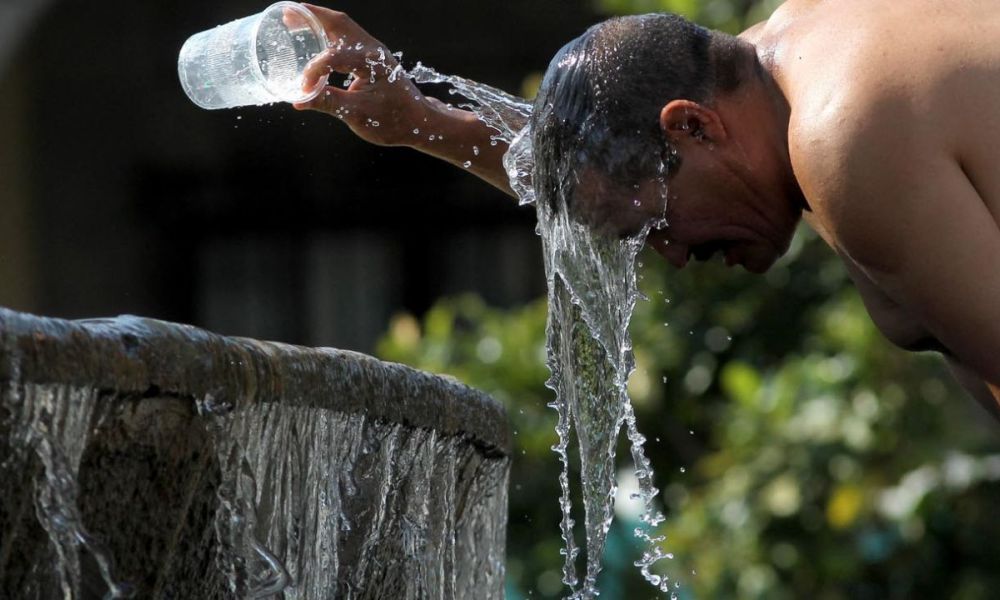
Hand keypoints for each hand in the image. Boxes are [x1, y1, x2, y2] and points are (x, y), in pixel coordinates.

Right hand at [293, 4, 430, 146]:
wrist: (418, 122)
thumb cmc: (393, 120)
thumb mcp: (358, 115)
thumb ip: (328, 103)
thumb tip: (299, 101)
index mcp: (371, 62)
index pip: (333, 57)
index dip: (314, 71)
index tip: (303, 90)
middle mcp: (373, 50)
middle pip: (339, 23)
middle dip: (312, 17)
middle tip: (287, 15)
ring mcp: (374, 51)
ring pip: (343, 27)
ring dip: (320, 21)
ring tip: (295, 20)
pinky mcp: (373, 58)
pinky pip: (348, 37)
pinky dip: (329, 33)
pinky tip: (316, 38)